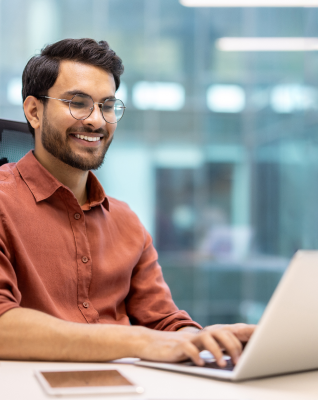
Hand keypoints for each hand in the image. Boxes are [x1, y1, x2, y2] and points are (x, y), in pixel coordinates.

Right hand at [135, 323, 255, 366]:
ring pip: (208, 339)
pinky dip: (196, 356)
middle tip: (240, 362)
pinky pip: (189, 349)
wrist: (152, 343)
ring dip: (217, 351)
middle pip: (222, 334)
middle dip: (233, 348)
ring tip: (222, 365)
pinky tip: (200, 363)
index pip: (229, 333)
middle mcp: (200, 335)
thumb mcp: (198, 349)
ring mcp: (189, 339)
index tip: (254, 350)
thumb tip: (235, 358)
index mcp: (208, 336)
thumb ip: (213, 350)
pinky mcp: (178, 346)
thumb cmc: (177, 349)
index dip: (241, 341)